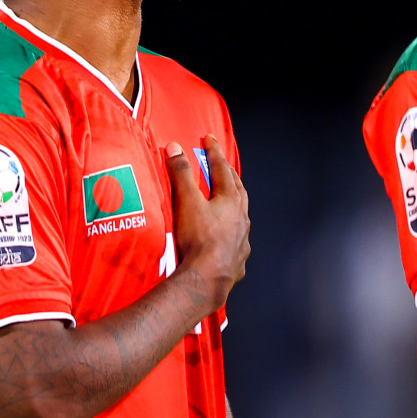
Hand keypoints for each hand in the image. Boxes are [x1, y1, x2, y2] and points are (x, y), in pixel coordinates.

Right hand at [166, 135, 249, 312]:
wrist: (208, 277)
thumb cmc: (198, 239)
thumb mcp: (186, 201)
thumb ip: (182, 174)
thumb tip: (175, 148)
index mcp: (230, 201)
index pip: (222, 169)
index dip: (213, 152)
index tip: (209, 139)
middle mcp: (241, 218)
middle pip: (238, 190)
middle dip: (229, 175)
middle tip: (222, 166)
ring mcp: (242, 239)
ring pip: (241, 214)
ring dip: (234, 203)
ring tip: (227, 200)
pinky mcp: (238, 257)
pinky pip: (238, 239)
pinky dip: (232, 231)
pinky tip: (226, 237)